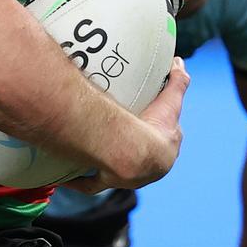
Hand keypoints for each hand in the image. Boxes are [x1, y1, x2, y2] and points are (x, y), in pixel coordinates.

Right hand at [66, 57, 188, 193]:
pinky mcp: (109, 182)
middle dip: (134, 146)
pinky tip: (66, 178)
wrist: (138, 154)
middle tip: (119, 130)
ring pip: (118, 172)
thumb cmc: (155, 127)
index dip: (159, 127)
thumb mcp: (171, 100)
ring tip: (95, 150)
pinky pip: (91, 184)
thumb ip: (178, 80)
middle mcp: (150, 169)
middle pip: (142, 156)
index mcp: (165, 151)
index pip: (166, 138)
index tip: (147, 116)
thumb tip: (179, 61)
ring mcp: (129, 178)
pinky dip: (79, 182)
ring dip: (108, 164)